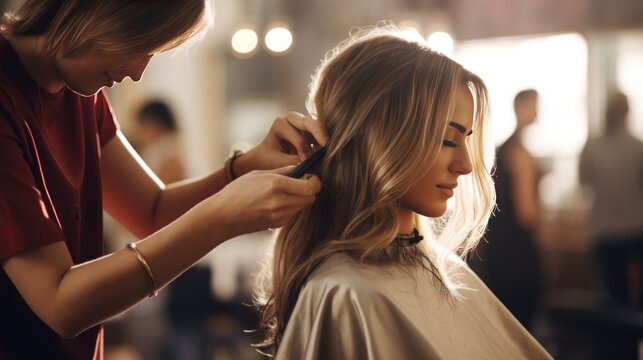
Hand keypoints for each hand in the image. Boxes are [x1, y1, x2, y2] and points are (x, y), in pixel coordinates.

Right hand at [207, 165, 321, 237]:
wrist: (222, 216)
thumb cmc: (237, 191)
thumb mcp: (258, 174)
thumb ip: (282, 171)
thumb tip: (300, 168)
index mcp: (276, 185)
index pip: (311, 187)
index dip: (315, 181)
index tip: (310, 176)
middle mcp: (280, 202)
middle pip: (311, 198)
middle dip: (309, 190)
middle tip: (300, 183)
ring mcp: (280, 216)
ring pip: (303, 206)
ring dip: (300, 199)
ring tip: (284, 193)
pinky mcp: (277, 225)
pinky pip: (292, 214)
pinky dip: (290, 207)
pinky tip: (275, 203)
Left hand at [235, 112, 328, 174]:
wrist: (264, 158)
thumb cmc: (267, 159)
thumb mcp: (277, 162)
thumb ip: (293, 162)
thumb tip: (311, 163)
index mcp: (280, 123)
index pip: (298, 136)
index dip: (304, 150)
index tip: (305, 162)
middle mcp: (292, 119)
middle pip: (310, 123)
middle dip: (320, 135)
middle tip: (328, 147)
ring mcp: (302, 123)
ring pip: (318, 127)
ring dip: (323, 140)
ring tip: (325, 153)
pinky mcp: (310, 130)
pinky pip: (320, 134)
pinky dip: (322, 143)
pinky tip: (322, 154)